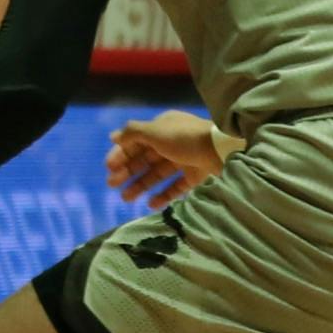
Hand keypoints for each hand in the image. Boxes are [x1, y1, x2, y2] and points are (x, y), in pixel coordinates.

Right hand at [105, 109, 221, 208]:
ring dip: (140, 184)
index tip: (109, 168)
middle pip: (145, 158)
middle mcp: (171, 142)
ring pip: (158, 174)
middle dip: (128, 171)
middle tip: (112, 185)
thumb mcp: (155, 130)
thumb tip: (113, 137)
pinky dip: (163, 195)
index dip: (121, 153)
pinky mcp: (196, 175)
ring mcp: (185, 159)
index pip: (135, 141)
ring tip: (125, 199)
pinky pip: (176, 186)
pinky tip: (150, 204)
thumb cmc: (185, 138)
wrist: (223, 150)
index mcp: (162, 128)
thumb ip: (132, 133)